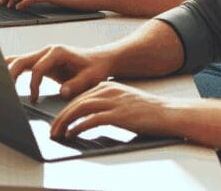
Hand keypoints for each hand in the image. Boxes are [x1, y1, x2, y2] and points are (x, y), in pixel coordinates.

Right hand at [6, 43, 110, 102]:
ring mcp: (42, 54)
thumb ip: (76, 84)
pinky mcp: (41, 60)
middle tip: (5, 90)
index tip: (34, 98)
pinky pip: (22, 63)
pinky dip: (12, 69)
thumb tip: (62, 92)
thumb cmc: (95, 68)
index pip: (37, 68)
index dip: (33, 84)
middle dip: (11, 74)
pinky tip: (3, 76)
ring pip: (18, 59)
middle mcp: (47, 51)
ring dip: (8, 70)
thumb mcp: (91, 78)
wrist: (99, 61)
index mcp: (58, 52)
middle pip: (22, 60)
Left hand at [49, 81, 177, 139]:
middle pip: (76, 102)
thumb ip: (106, 105)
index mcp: (107, 86)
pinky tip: (72, 134)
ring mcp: (113, 102)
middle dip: (60, 117)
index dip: (65, 109)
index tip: (57, 120)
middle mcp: (108, 91)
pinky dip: (78, 127)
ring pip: (80, 109)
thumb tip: (88, 118)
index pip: (79, 97)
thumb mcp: (123, 101)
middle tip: (52, 129)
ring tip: (57, 133)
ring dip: (65, 122)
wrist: (168, 112)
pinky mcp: (118, 115)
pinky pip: (91, 120)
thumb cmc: (148, 111)